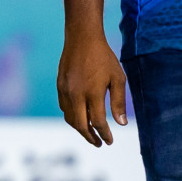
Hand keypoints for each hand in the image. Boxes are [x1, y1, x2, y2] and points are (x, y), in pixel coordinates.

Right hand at [57, 29, 127, 146]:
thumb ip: (118, 102)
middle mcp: (76, 94)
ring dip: (80, 128)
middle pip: (80, 125)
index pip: (97, 122)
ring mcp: (65, 90)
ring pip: (69, 118)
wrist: (82, 37)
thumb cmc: (103, 57)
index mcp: (92, 93)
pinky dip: (72, 116)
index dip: (104, 134)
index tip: (109, 141)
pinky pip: (64, 107)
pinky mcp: (59, 85)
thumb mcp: (117, 77)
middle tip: (99, 143)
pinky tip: (80, 116)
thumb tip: (121, 124)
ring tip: (90, 133)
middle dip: (90, 137)